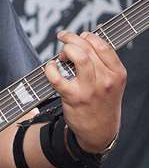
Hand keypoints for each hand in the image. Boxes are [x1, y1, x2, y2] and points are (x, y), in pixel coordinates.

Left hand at [44, 30, 126, 152]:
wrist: (100, 131)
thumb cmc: (103, 102)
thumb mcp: (113, 82)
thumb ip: (104, 62)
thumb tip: (88, 37)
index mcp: (117, 73)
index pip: (103, 45)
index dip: (88, 36)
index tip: (81, 36)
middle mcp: (105, 80)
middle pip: (87, 48)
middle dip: (72, 39)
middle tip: (64, 41)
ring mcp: (89, 89)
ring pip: (78, 57)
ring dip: (66, 50)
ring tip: (61, 55)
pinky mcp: (73, 97)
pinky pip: (58, 77)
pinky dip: (50, 68)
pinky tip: (50, 67)